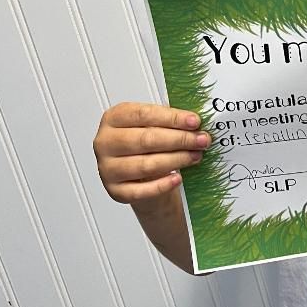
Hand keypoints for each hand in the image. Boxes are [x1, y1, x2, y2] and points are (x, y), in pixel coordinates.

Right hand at [94, 102, 209, 202]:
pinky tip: (178, 178)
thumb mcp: (152, 125)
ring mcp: (108, 168)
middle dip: (179, 139)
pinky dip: (162, 185)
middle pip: (145, 140)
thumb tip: (194, 123)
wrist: (137, 174)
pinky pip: (141, 191)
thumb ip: (169, 121)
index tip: (195, 122)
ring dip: (176, 160)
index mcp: (113, 118)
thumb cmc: (145, 144)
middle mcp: (105, 142)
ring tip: (195, 156)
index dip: (172, 118)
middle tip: (201, 140)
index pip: (144, 115)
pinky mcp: (115, 191)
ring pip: (145, 165)